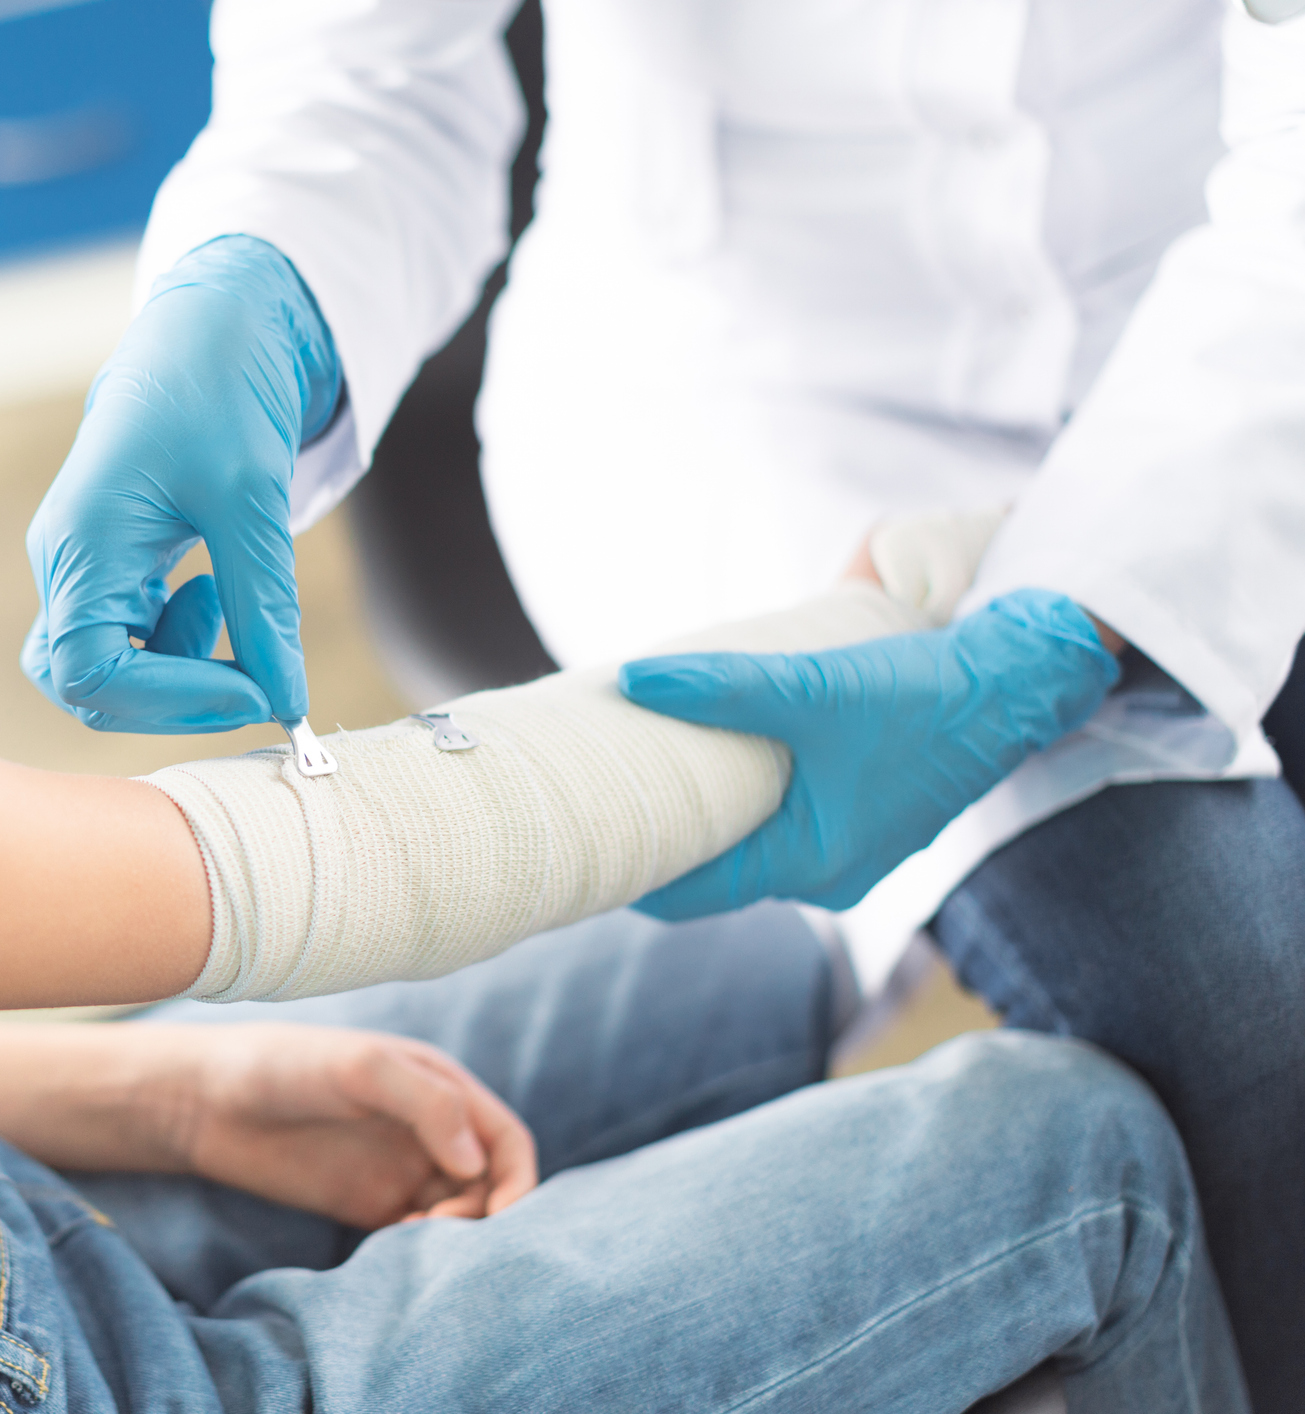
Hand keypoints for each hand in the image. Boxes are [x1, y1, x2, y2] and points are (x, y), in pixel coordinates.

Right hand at [23, 235, 342, 732]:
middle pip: (82, 685)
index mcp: (80, 542)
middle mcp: (66, 561)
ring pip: (102, 669)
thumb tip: (284, 698)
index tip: (255, 693)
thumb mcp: (250, 498)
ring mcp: (82, 564)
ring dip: (173, 673)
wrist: (214, 325)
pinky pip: (124, 638)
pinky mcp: (111, 562)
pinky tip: (217, 595)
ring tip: (229, 606)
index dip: (169, 702)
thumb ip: (262, 604)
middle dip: (169, 701)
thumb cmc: (219, 389)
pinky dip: (177, 646)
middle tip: (251, 679)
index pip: (88, 673)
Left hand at [159, 1022, 537, 1228]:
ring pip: (459, 1216)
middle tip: (440, 1234)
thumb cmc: (283, 1066)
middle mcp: (429, 1131)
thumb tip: (476, 1165)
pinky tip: (393, 1257)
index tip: (498, 1219)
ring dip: (453, 1240)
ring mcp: (400, 1171)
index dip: (517, 1182)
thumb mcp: (360, 1068)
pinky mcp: (368, 1206)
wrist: (206, 1100)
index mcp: (440, 1087)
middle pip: (491, 1187)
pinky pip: (416, 1237)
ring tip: (412, 1246)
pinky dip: (420, 1253)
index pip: (507, 1141)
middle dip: (485, 1219)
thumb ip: (426, 1104)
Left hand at [619, 588, 1120, 916]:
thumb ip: (718, 688)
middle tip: (596, 790)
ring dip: (702, 810)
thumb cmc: (922, 694)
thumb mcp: (812, 687)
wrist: (1021, 684)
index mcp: (808, 865)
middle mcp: (826, 876)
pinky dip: (743, 797)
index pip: (685, 893)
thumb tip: (630, 680)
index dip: (626, 864)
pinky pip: (780, 821)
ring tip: (642, 766)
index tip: (576, 830)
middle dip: (657, 832)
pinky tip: (713, 751)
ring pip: (746, 842)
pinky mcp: (862, 819)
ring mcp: (847, 852)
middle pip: (711, 869)